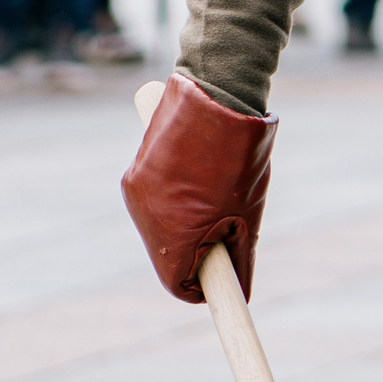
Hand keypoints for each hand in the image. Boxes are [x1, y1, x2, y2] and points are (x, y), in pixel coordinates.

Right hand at [121, 73, 277, 302]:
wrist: (217, 93)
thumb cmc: (238, 156)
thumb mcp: (247, 213)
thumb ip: (239, 258)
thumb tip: (239, 288)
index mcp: (174, 235)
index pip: (180, 284)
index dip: (205, 287)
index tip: (224, 282)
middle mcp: (145, 217)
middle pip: (168, 256)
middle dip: (197, 251)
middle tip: (227, 229)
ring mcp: (136, 192)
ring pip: (161, 227)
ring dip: (185, 223)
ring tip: (214, 193)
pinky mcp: (134, 171)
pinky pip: (154, 199)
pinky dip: (174, 198)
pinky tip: (196, 174)